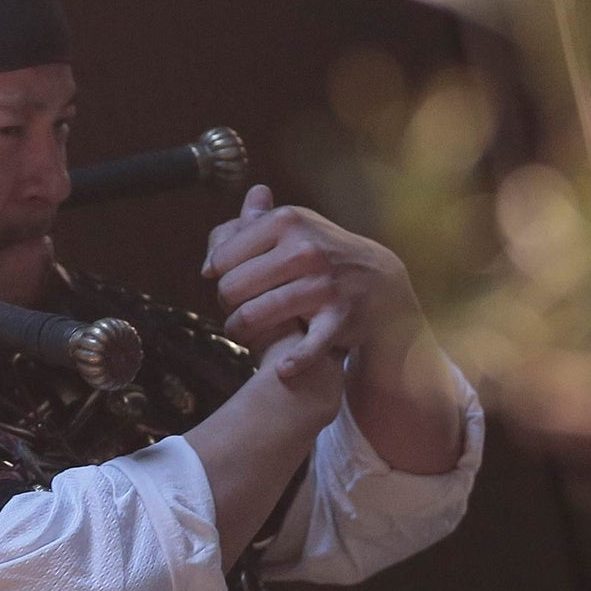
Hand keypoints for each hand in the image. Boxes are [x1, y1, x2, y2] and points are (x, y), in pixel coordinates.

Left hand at [205, 185, 422, 372]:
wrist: (380, 283)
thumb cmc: (321, 252)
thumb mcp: (291, 227)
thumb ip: (244, 230)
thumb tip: (209, 261)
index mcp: (286, 222)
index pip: (223, 259)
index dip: (218, 276)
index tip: (227, 284)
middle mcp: (304, 250)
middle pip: (232, 289)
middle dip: (227, 305)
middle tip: (235, 310)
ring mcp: (323, 285)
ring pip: (254, 317)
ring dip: (240, 332)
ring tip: (241, 334)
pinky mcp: (339, 318)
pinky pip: (307, 347)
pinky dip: (292, 362)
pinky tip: (281, 369)